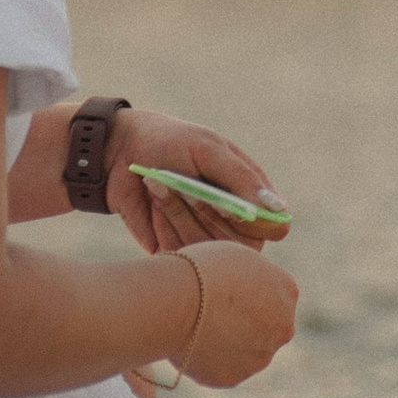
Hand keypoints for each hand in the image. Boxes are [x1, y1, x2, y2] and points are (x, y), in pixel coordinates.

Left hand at [108, 110, 283, 252]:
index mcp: (251, 194)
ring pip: (207, 249)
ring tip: (163, 184)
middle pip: (239, 246)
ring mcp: (202, 239)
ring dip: (182, 212)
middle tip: (187, 186)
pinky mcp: (175, 250)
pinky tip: (154, 199)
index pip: (273, 227)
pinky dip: (165, 222)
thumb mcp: (208, 150)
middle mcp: (232, 223)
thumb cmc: (170, 142)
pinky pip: (179, 255)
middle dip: (209, 213)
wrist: (118, 151)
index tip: (229, 203)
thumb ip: (243, 179)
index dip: (255, 221)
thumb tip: (279, 211)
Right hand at [178, 239, 298, 387]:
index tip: (225, 286)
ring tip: (198, 324)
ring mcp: (260, 357)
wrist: (177, 303)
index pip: (274, 293)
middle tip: (212, 309)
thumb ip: (257, 278)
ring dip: (228, 341)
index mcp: (288, 292)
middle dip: (245, 320)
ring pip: (246, 350)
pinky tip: (192, 342)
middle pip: (265, 325)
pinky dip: (210, 359)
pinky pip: (223, 367)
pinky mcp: (234, 378)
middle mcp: (283, 328)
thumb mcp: (241, 258)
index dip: (247, 290)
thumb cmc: (204, 269)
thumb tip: (254, 293)